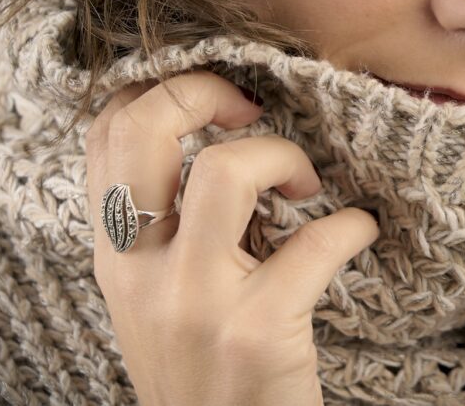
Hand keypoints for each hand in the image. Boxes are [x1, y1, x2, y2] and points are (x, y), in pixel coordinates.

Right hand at [85, 70, 379, 405]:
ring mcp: (195, 301)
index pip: (105, 136)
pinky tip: (359, 233)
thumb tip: (219, 144)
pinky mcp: (256, 331)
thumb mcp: (156, 300)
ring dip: (283, 156)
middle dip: (203, 91)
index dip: (159, 90)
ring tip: (306, 186)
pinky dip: (353, 226)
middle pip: (144, 131)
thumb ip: (167, 231)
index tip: (216, 99)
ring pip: (225, 169)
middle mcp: (140, 271)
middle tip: (252, 111)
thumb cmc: (201, 374)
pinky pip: (318, 242)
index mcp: (115, 255)